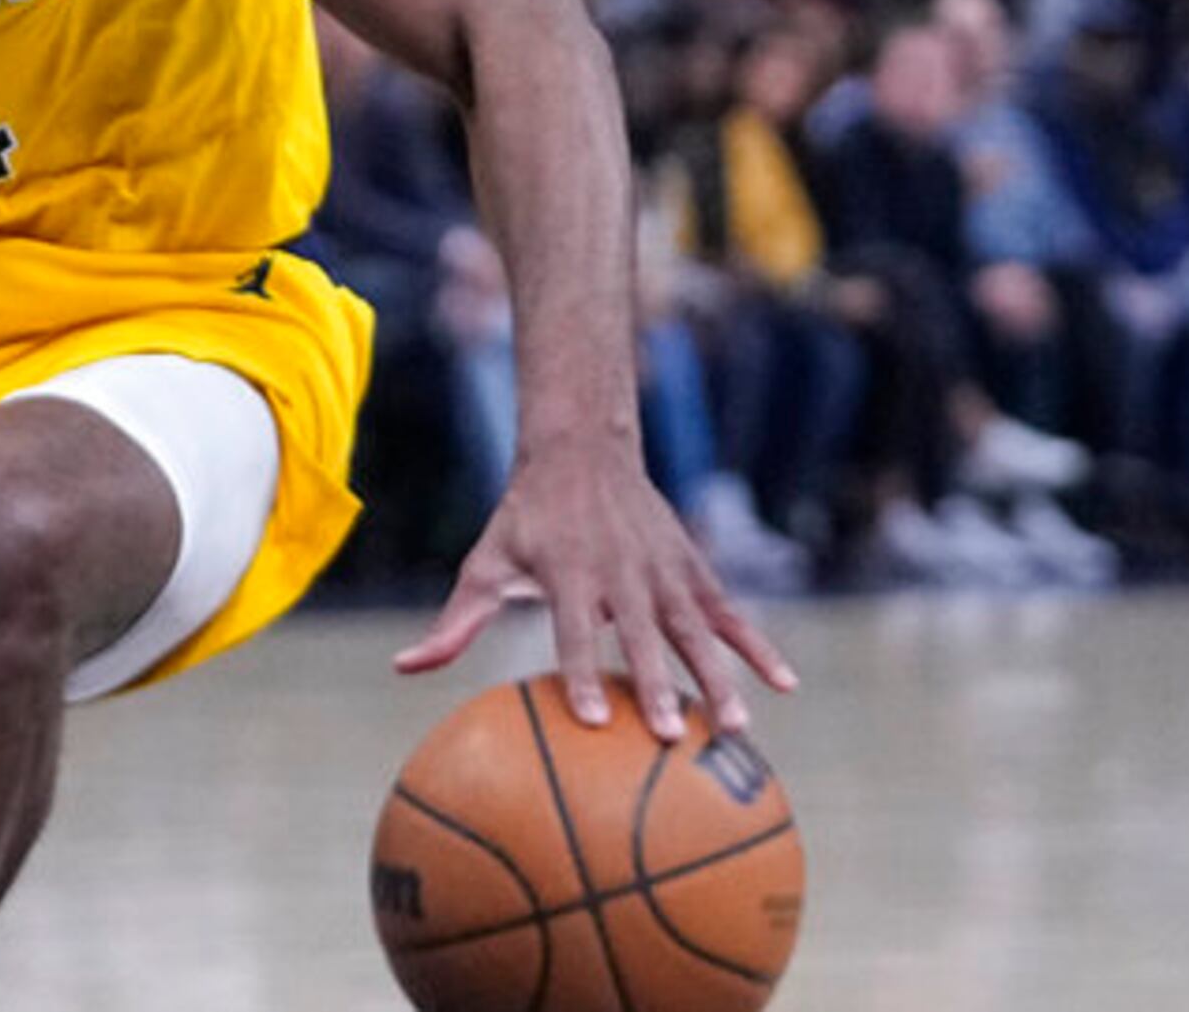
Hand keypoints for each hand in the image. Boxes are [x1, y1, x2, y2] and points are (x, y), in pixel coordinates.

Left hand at [395, 443, 798, 740]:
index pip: (572, 631)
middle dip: (654, 684)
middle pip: (639, 636)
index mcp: (566, 572)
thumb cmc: (525, 521)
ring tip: (734, 729)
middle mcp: (619, 572)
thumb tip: (402, 668)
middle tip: (667, 737)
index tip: (589, 721)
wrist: (582, 451)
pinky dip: (758, 646)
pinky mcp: (693, 569)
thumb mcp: (484, 563)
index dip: (579, 672)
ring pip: (695, 629)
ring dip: (718, 677)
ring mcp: (662, 570)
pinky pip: (730, 613)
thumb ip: (454, 623)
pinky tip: (786, 686)